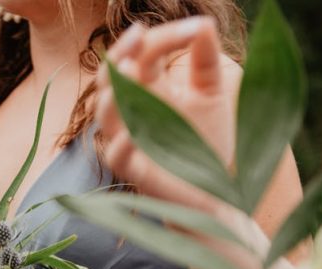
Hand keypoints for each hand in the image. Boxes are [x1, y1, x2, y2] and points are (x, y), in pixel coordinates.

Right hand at [96, 17, 238, 211]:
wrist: (216, 193)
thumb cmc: (207, 143)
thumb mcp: (211, 94)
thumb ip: (205, 60)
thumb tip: (204, 23)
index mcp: (148, 89)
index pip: (143, 54)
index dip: (164, 37)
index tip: (195, 28)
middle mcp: (132, 112)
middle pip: (111, 77)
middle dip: (120, 53)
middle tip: (140, 34)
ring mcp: (129, 141)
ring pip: (105, 114)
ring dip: (114, 93)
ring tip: (131, 71)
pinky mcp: (135, 172)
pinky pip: (116, 156)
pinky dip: (121, 144)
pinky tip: (132, 134)